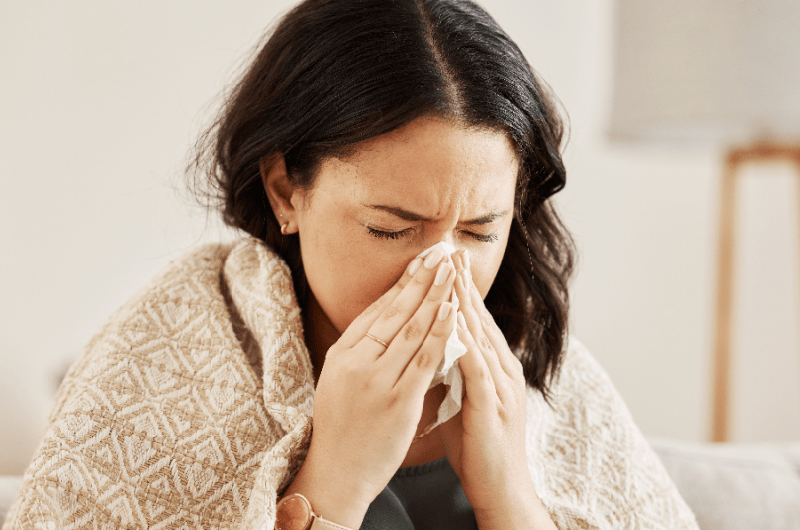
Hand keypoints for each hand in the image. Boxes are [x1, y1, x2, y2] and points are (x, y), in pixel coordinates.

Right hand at [284, 247, 457, 527]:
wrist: (336, 473)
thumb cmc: (342, 429)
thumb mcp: (340, 381)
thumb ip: (362, 352)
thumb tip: (389, 323)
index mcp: (342, 353)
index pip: (377, 309)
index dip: (403, 282)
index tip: (422, 259)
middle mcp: (357, 360)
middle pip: (395, 310)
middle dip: (421, 278)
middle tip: (441, 251)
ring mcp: (376, 379)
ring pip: (411, 328)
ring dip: (435, 296)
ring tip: (452, 270)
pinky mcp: (397, 400)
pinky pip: (424, 359)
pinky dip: (440, 332)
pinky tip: (454, 310)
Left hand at [439, 250, 536, 521]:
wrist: (500, 488)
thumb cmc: (477, 445)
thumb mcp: (460, 399)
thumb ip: (448, 371)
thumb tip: (428, 348)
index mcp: (493, 367)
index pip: (475, 320)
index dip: (460, 290)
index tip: (445, 261)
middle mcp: (502, 370)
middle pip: (480, 318)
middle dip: (463, 284)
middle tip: (451, 250)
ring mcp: (500, 386)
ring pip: (480, 336)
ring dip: (465, 303)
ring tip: (449, 274)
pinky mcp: (493, 406)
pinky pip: (477, 368)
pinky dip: (465, 342)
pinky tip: (452, 322)